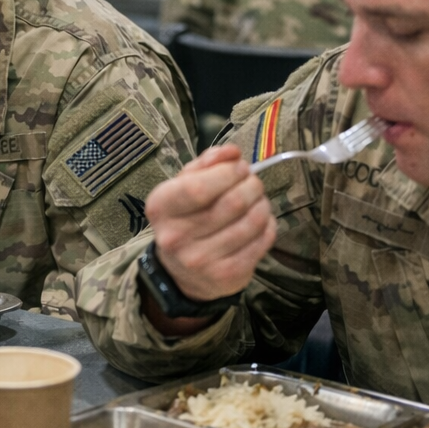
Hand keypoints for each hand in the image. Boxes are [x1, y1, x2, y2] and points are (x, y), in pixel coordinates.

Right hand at [147, 146, 275, 304]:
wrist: (182, 272)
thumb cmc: (186, 218)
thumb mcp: (183, 186)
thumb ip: (206, 163)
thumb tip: (232, 152)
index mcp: (160, 208)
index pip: (198, 187)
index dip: (227, 173)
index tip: (239, 167)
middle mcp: (176, 237)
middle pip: (232, 203)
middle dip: (251, 185)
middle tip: (252, 182)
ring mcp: (202, 260)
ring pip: (251, 221)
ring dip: (262, 204)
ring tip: (257, 200)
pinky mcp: (227, 275)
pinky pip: (262, 241)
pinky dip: (268, 225)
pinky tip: (260, 221)